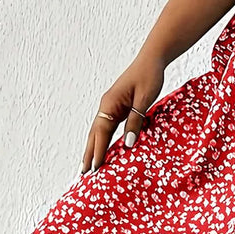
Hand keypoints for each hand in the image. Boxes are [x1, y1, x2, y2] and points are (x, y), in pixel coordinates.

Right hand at [80, 51, 165, 173]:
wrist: (151, 60)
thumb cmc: (149, 76)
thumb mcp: (144, 100)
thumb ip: (135, 120)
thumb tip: (127, 143)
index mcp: (110, 104)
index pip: (101, 133)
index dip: (97, 151)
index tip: (94, 168)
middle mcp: (106, 106)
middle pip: (94, 134)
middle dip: (89, 154)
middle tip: (83, 173)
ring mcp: (110, 106)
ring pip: (98, 132)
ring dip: (93, 148)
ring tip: (89, 165)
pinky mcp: (117, 107)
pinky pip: (107, 127)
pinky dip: (103, 140)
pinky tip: (104, 149)